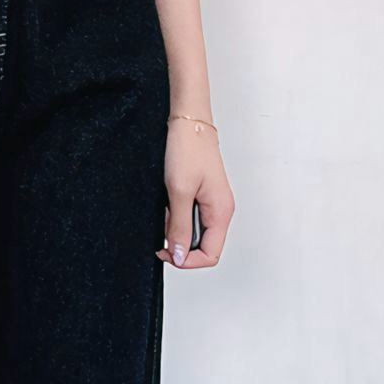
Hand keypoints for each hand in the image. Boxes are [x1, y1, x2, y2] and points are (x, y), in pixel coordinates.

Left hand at [162, 117, 232, 268]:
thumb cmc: (188, 149)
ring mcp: (211, 203)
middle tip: (162, 229)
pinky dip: (176, 216)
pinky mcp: (201, 195)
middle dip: (180, 244)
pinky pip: (190, 217)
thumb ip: (180, 227)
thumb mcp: (179, 192)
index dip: (188, 261)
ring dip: (176, 228)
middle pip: (203, 246)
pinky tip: (168, 203)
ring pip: (194, 232)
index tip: (167, 252)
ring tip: (166, 209)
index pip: (210, 255)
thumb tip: (180, 255)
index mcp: (221, 212)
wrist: (187, 122)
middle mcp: (220, 210)